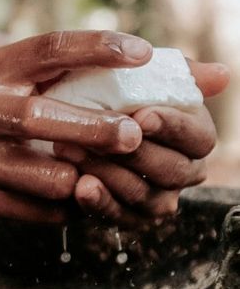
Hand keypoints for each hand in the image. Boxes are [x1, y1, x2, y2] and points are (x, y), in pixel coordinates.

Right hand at [0, 30, 150, 223]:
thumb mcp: (12, 70)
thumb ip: (67, 67)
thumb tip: (158, 62)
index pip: (47, 49)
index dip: (97, 47)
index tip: (142, 52)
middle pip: (42, 119)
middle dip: (97, 128)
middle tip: (137, 133)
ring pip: (50, 177)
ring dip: (87, 173)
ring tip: (108, 167)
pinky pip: (45, 210)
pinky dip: (73, 202)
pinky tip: (83, 188)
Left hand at [57, 59, 226, 222]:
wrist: (68, 114)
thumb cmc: (111, 89)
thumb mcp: (139, 74)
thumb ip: (179, 73)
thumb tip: (221, 74)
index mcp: (193, 134)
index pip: (199, 137)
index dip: (173, 127)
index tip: (142, 115)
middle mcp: (182, 170)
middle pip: (173, 170)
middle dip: (135, 152)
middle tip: (99, 135)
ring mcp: (157, 196)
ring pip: (145, 195)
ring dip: (109, 173)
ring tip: (74, 150)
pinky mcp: (127, 214)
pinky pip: (119, 216)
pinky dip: (100, 202)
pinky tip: (80, 185)